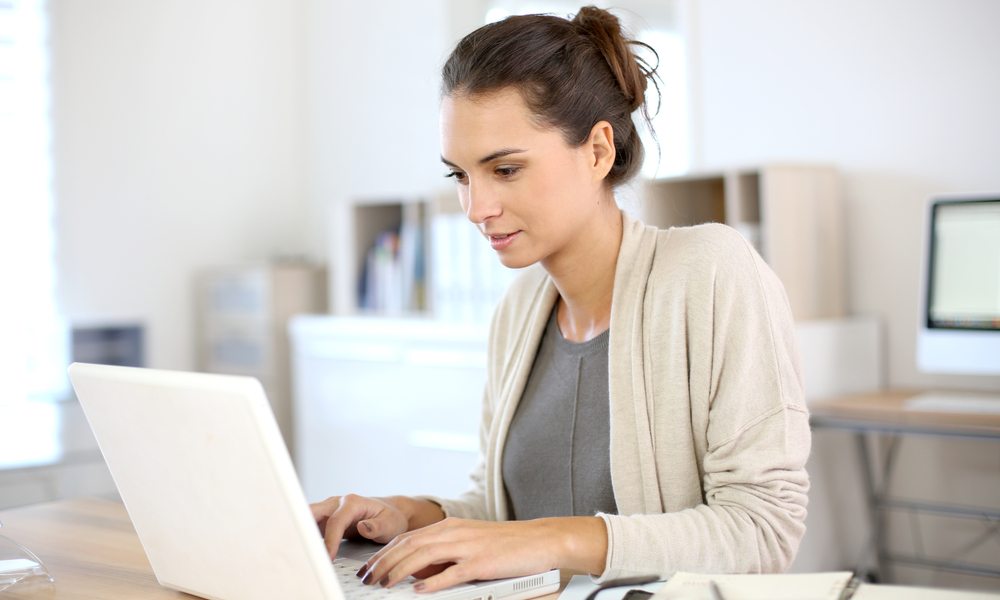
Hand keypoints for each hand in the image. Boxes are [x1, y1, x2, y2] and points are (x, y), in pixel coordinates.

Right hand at [310, 494, 445, 558]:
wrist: (392, 513)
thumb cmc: (392, 517)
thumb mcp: (390, 524)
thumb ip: (377, 526)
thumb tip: (362, 527)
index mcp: (352, 502)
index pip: (335, 521)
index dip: (330, 540)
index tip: (328, 556)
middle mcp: (337, 503)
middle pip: (312, 512)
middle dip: (304, 528)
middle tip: (301, 549)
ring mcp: (330, 509)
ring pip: (308, 517)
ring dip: (302, 532)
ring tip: (300, 551)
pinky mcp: (327, 518)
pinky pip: (311, 525)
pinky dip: (306, 535)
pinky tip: (305, 548)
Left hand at [358, 516, 607, 592]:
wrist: (542, 539)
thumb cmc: (509, 544)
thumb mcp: (471, 542)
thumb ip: (445, 553)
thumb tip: (418, 572)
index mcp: (451, 527)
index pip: (408, 538)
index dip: (385, 553)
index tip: (370, 567)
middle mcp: (456, 532)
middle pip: (409, 545)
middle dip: (384, 562)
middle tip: (368, 579)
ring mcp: (469, 546)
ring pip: (423, 556)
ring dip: (399, 571)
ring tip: (384, 584)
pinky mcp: (482, 562)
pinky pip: (452, 573)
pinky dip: (432, 581)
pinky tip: (418, 590)